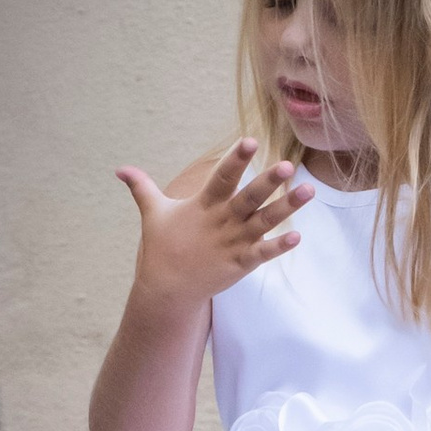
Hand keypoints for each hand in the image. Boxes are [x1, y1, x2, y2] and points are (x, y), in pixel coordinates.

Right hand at [114, 135, 309, 309]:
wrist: (167, 289)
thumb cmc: (162, 247)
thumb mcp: (152, 213)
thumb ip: (141, 187)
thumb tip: (120, 169)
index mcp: (203, 205)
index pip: (222, 177)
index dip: (236, 159)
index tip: (251, 141)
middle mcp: (221, 222)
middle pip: (248, 198)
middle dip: (268, 182)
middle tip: (287, 166)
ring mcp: (232, 243)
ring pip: (263, 222)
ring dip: (286, 208)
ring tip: (310, 191)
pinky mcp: (239, 264)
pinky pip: (262, 254)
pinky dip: (278, 246)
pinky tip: (298, 235)